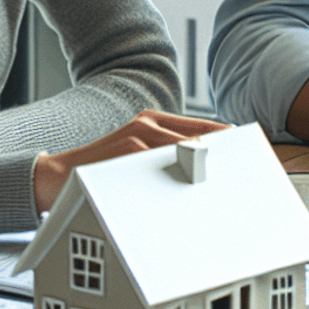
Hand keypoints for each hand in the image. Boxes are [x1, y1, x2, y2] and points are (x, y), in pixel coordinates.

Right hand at [33, 110, 230, 213]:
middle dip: (226, 154)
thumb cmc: (103, 170)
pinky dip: (183, 173)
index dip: (229, 142)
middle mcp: (148, 123)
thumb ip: (167, 154)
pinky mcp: (128, 150)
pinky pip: (164, 161)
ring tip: (229, 183)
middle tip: (248, 172)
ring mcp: (138, 135)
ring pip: (187, 148)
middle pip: (202, 135)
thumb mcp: (137, 156)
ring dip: (208, 165)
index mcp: (153, 121)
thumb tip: (206, 166)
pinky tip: (196, 187)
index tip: (251, 154)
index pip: (204, 127)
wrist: (57, 175)